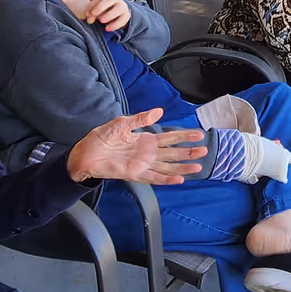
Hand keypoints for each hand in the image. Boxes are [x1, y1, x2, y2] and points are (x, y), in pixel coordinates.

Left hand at [67, 109, 206, 184]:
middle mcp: (147, 153)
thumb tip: (159, 111)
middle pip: (173, 153)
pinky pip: (155, 178)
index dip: (184, 136)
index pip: (169, 137)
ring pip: (168, 167)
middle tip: (204, 150)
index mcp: (145, 139)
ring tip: (198, 166)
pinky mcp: (136, 174)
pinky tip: (179, 180)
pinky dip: (167, 180)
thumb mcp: (123, 122)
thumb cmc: (101, 138)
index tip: (199, 134)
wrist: (85, 153)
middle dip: (189, 152)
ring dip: (183, 167)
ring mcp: (143, 164)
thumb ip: (142, 118)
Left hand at [83, 0, 130, 31]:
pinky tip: (107, 28)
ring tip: (101, 21)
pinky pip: (123, 19)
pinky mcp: (127, 15)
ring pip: (118, 8)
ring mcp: (123, 5)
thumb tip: (89, 20)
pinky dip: (115, 25)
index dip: (92, 5)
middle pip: (109, 0)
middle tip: (93, 14)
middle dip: (100, 7)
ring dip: (109, 15)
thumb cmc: (104, 10)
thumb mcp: (96, 10)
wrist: (115, 16)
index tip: (87, 14)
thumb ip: (91, 14)